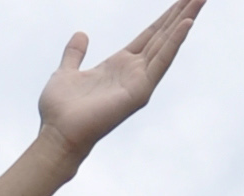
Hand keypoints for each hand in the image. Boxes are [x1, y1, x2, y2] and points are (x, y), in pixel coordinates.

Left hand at [33, 0, 204, 163]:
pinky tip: (187, 23)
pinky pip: (161, 61)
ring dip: (185, 21)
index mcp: (119, 65)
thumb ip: (75, 53)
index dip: (166, 18)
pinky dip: (175, 42)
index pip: (150, 35)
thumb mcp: (66, 72)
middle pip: (163, 36)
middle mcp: (133, 72)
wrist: (57, 134)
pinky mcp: (140, 91)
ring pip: (167, 44)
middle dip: (182, 13)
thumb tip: (81, 34)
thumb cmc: (59, 110)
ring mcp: (139, 81)